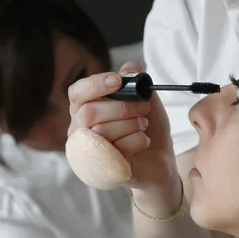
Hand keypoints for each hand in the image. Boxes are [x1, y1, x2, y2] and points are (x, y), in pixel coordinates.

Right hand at [68, 61, 176, 188]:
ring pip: (102, 132)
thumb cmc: (147, 129)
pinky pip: (116, 150)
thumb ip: (137, 82)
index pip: (77, 93)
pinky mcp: (103, 170)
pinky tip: (144, 141)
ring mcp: (89, 152)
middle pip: (89, 112)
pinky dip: (137, 141)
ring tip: (144, 126)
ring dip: (132, 125)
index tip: (118, 81)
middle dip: (122, 107)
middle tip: (144, 108)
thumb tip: (130, 67)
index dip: (95, 85)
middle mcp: (81, 131)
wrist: (161, 161)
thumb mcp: (147, 100)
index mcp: (85, 109)